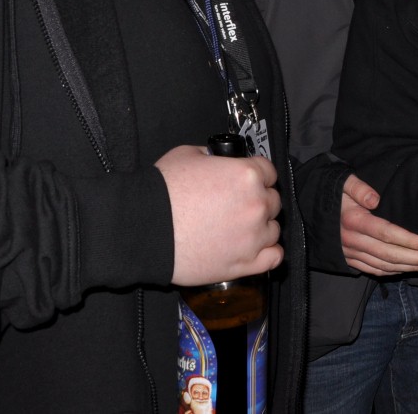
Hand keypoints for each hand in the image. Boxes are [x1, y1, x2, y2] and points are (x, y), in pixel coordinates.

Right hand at [157, 144, 282, 285]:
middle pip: (273, 201)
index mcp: (246, 175)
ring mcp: (253, 236)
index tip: (249, 183)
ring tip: (240, 229)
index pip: (269, 172)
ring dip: (261, 227)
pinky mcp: (244, 263)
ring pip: (273, 230)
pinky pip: (274, 258)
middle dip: (258, 201)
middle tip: (238, 206)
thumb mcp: (188, 155)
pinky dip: (270, 253)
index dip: (258, 175)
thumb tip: (218, 159)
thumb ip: (213, 156)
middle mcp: (256, 204)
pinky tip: (258, 249)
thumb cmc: (162, 192)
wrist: (143, 229)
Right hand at [341, 173, 417, 276]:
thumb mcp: (343, 183)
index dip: (409, 241)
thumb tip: (375, 200)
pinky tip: (409, 268)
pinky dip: (393, 272)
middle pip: (390, 255)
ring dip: (410, 268)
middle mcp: (353, 241)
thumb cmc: (332, 193)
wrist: (308, 211)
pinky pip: (374, 270)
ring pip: (384, 266)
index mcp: (354, 222)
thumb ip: (359, 188)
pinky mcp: (349, 261)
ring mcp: (351, 254)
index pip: (386, 234)